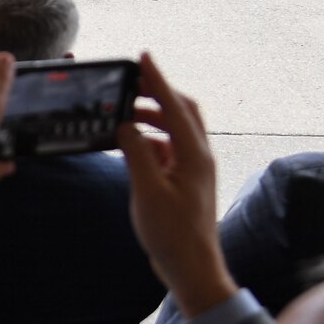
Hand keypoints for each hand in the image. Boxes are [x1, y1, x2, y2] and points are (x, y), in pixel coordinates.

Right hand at [115, 53, 237, 320]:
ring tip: (124, 115)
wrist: (192, 268)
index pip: (174, 105)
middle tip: (131, 83)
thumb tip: (125, 125)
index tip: (143, 56)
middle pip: (182, 111)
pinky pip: (168, 149)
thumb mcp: (147, 190)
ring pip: (175, 130)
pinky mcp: (186, 182)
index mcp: (193, 153)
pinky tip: (131, 146)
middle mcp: (198, 156)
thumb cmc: (172, 233)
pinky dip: (150, 140)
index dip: (157, 79)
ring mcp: (194, 169)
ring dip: (152, 118)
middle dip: (158, 93)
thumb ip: (136, 152)